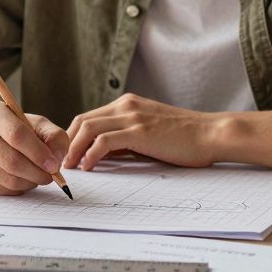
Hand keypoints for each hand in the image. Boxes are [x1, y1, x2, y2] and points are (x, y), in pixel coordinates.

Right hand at [0, 100, 69, 194]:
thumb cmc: (15, 129)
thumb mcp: (36, 124)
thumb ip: (54, 136)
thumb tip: (56, 159)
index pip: (17, 135)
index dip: (39, 153)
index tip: (53, 165)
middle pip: (11, 161)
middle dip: (37, 172)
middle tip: (50, 176)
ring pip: (7, 179)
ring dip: (29, 182)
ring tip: (36, 175)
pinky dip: (17, 189)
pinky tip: (21, 179)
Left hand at [62, 93, 220, 170]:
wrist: (210, 134)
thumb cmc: (185, 138)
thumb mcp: (149, 132)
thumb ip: (126, 139)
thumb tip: (102, 155)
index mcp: (127, 104)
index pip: (88, 117)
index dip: (72, 137)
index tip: (67, 155)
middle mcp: (126, 105)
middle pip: (82, 121)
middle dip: (67, 143)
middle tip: (61, 163)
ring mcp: (132, 116)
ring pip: (88, 128)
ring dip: (73, 149)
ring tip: (69, 167)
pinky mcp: (139, 131)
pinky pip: (104, 142)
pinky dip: (91, 154)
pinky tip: (88, 167)